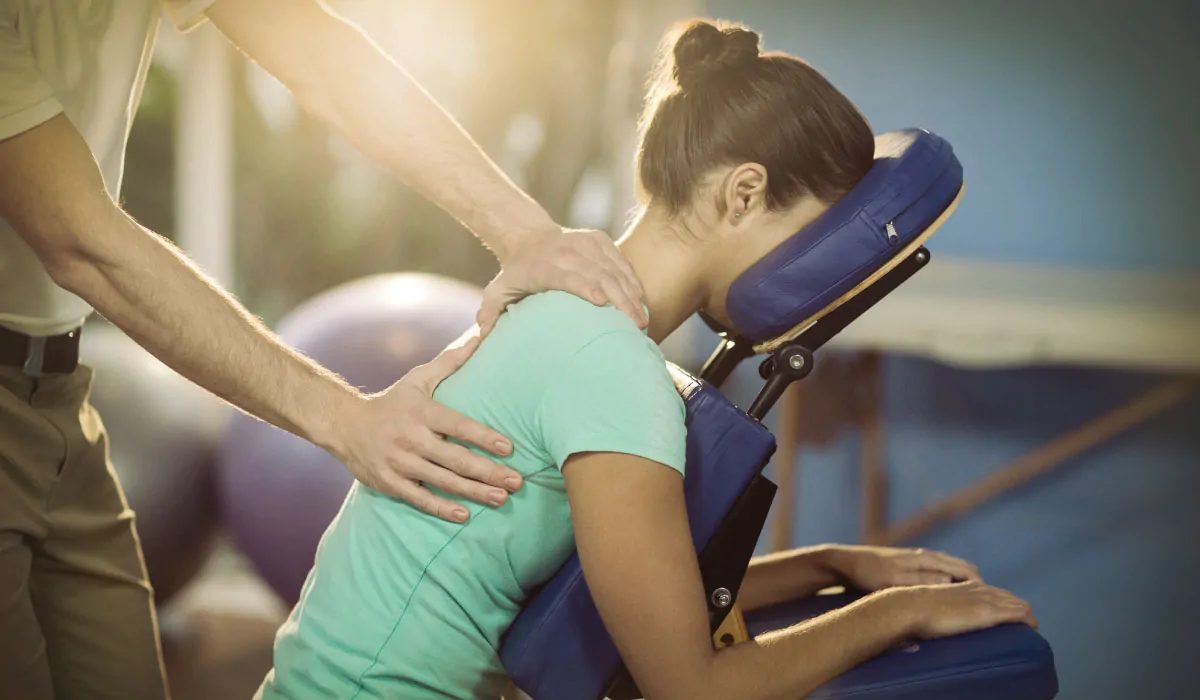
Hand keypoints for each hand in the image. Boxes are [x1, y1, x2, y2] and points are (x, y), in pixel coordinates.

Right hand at [330, 334, 522, 522]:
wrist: (344, 425)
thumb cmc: (392, 402)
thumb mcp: (417, 379)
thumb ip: (450, 362)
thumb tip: (480, 336)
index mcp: (422, 412)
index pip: (458, 425)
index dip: (483, 437)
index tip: (509, 448)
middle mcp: (412, 438)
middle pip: (456, 459)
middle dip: (488, 472)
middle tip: (517, 481)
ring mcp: (400, 463)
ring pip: (443, 481)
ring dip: (474, 492)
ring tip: (501, 498)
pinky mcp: (390, 483)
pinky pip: (420, 498)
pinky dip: (442, 508)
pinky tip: (465, 514)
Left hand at [479, 227, 646, 335]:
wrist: (529, 237)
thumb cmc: (517, 273)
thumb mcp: (498, 291)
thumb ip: (489, 313)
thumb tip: (481, 336)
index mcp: (545, 266)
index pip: (569, 276)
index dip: (586, 287)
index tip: (602, 304)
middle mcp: (567, 252)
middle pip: (599, 275)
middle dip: (620, 299)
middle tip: (635, 324)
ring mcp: (585, 243)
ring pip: (614, 268)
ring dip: (631, 293)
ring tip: (642, 317)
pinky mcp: (599, 239)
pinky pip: (620, 260)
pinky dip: (631, 279)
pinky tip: (640, 299)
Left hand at [827, 545, 981, 590]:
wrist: (846, 562)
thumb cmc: (869, 573)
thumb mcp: (894, 579)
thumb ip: (922, 579)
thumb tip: (951, 580)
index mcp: (926, 558)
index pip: (965, 571)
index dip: (981, 587)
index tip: (991, 604)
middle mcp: (927, 556)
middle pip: (964, 568)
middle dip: (979, 585)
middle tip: (990, 605)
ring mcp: (919, 559)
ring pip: (953, 569)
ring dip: (966, 583)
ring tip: (976, 602)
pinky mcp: (912, 564)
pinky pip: (942, 571)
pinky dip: (953, 580)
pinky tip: (950, 594)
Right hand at [887, 580, 1037, 639]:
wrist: (913, 607)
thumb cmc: (915, 611)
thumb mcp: (932, 607)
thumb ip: (940, 612)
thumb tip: (929, 631)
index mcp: (966, 587)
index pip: (994, 592)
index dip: (1004, 604)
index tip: (1007, 618)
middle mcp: (980, 590)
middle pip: (1010, 597)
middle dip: (1018, 611)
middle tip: (1021, 628)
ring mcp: (986, 600)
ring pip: (1019, 604)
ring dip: (1026, 617)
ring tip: (1028, 632)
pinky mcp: (990, 612)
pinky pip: (1019, 613)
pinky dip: (1027, 622)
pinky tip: (1032, 630)